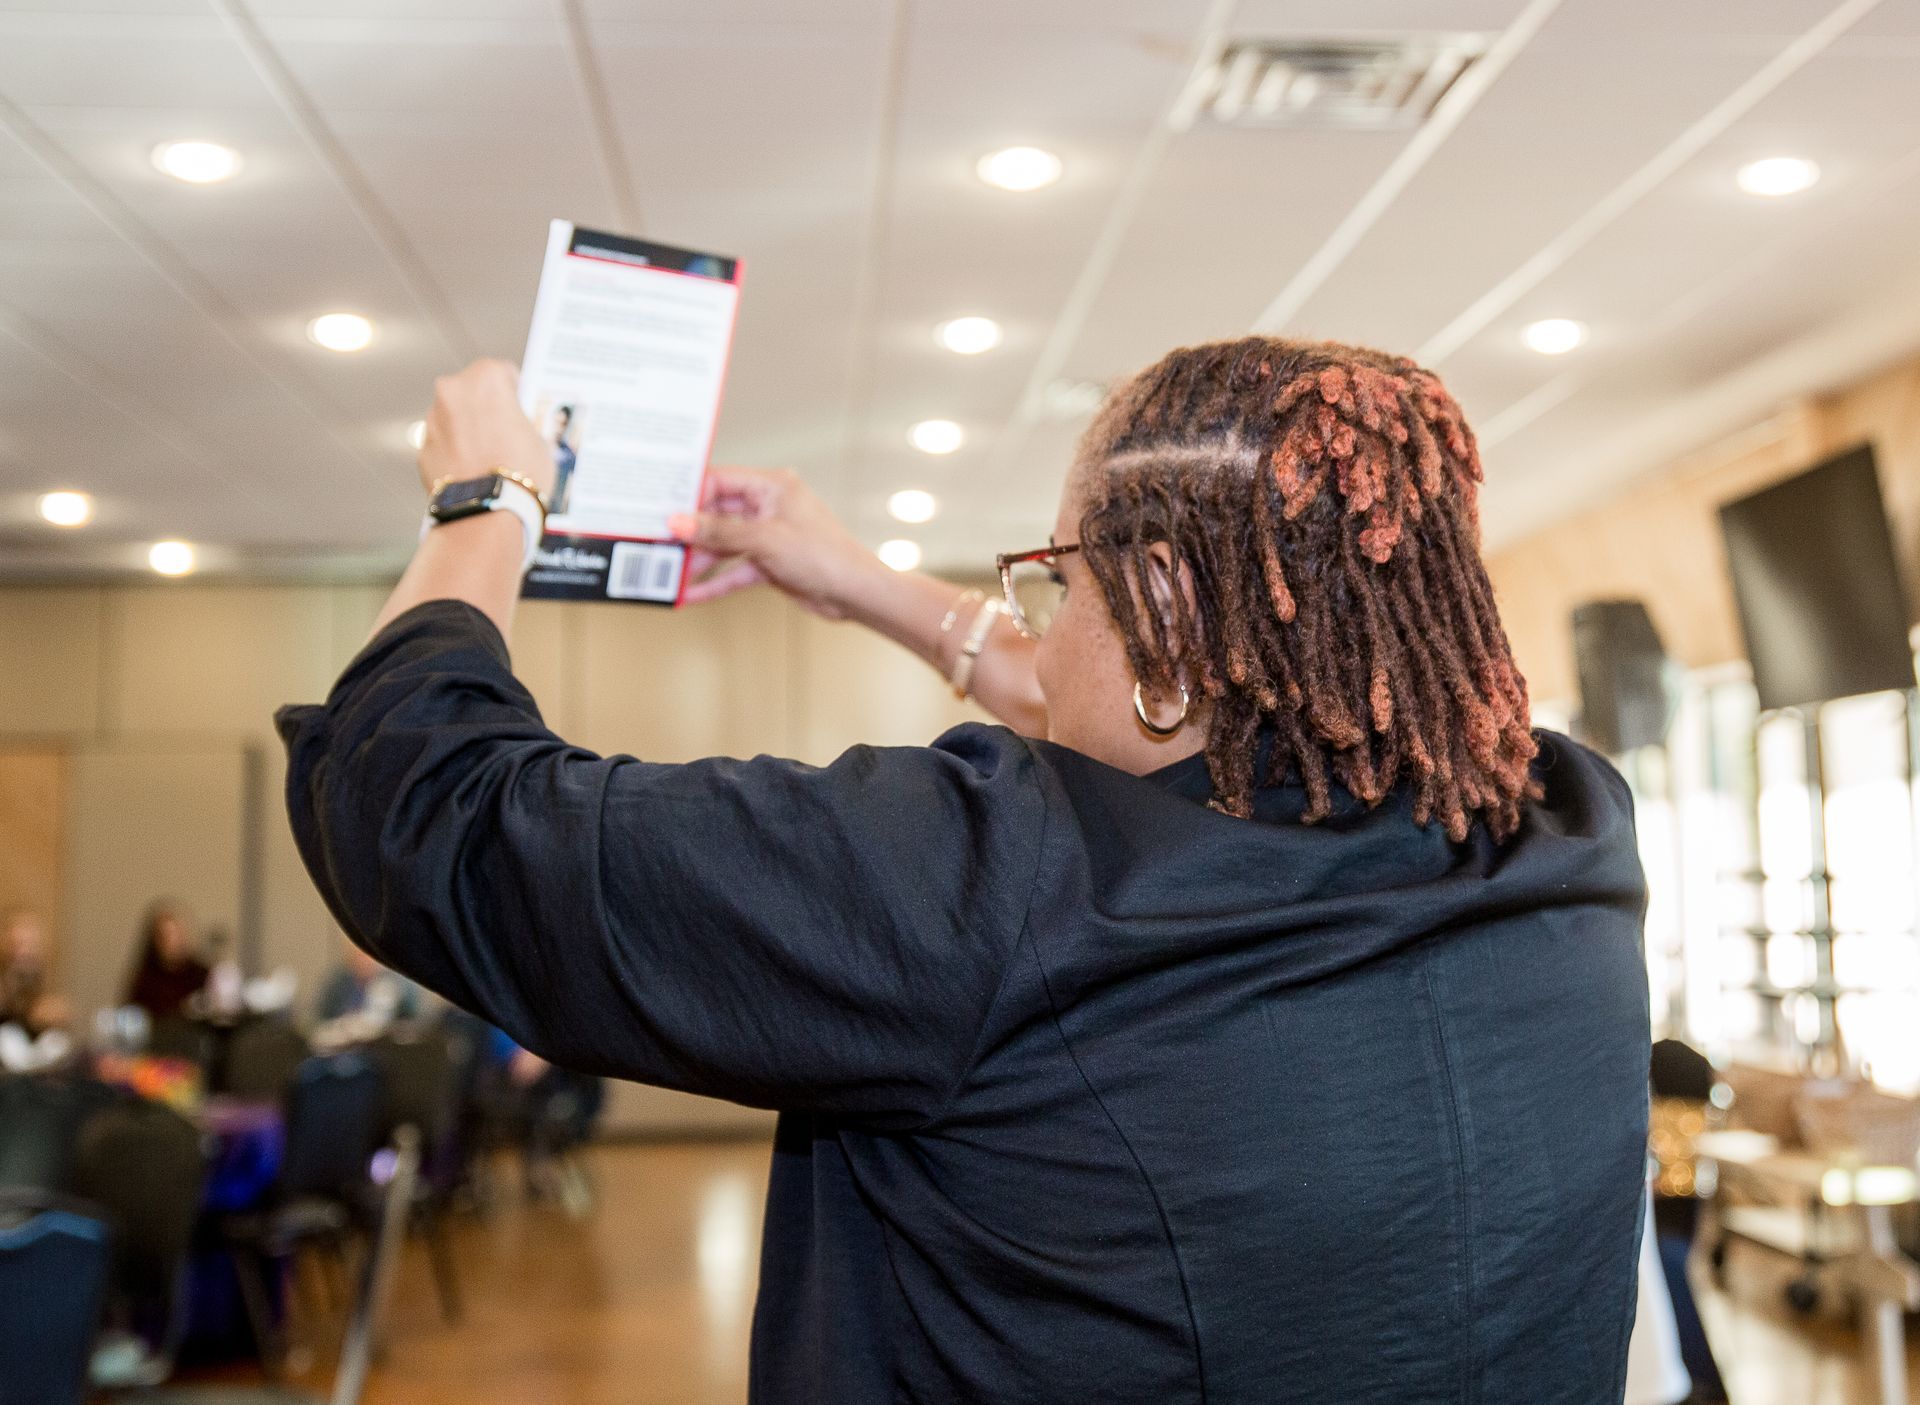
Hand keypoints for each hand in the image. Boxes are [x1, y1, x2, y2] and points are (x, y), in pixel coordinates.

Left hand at [416, 358, 555, 502]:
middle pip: (473, 392)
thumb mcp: (539, 440)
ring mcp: (433, 418)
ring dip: (468, 430)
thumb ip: (522, 422)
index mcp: (486, 378)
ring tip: (489, 458)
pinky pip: (443, 443)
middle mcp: (453, 389)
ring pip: (454, 417)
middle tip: (505, 433)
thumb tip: (516, 427)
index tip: (520, 407)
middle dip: (486, 408)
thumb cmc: (521, 472)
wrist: (488, 511)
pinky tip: (473, 471)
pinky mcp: (422, 446)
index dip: (515, 391)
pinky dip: (454, 452)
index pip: (503, 372)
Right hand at [669, 466, 885, 618]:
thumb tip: (677, 522)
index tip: (661, 509)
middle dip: (689, 530)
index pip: (720, 480)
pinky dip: (714, 581)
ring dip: (698, 559)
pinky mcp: (769, 563)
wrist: (854, 593)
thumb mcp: (764, 540)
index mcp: (771, 486)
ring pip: (722, 544)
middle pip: (717, 514)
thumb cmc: (823, 555)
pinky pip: (734, 569)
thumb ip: (718, 532)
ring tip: (668, 571)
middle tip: (657, 541)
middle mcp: (768, 507)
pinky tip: (690, 594)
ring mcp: (768, 536)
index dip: (690, 494)